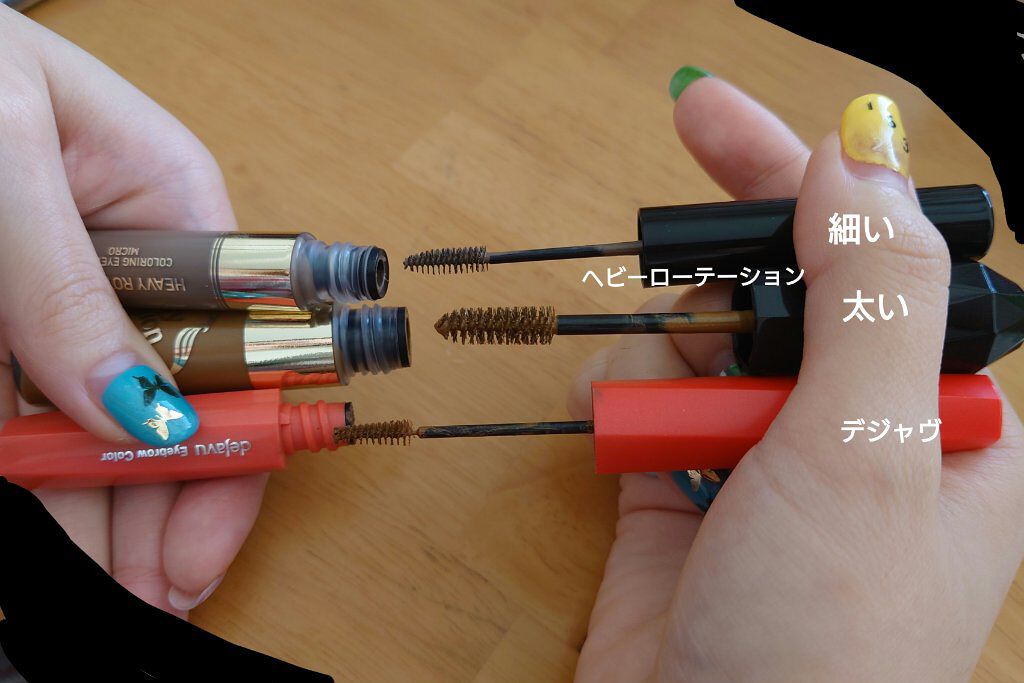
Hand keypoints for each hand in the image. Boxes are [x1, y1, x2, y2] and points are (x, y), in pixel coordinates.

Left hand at [0, 8, 264, 614]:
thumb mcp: (9, 157)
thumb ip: (68, 285)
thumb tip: (140, 410)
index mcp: (174, 214)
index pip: (236, 347)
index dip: (233, 444)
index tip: (203, 536)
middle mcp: (128, 271)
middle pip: (168, 404)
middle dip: (162, 503)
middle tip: (149, 592)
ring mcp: (55, 308)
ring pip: (91, 425)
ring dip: (98, 513)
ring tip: (103, 595)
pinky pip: (17, 420)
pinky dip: (31, 481)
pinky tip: (44, 543)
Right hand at [570, 70, 1023, 680]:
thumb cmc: (821, 639)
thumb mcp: (867, 448)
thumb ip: (870, 294)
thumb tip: (855, 158)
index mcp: (934, 421)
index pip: (874, 266)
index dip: (800, 186)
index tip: (713, 121)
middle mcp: (850, 439)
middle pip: (778, 299)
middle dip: (721, 273)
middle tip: (676, 227)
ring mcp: (759, 469)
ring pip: (700, 348)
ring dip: (669, 351)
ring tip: (661, 395)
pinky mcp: (677, 499)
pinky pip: (647, 409)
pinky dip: (625, 400)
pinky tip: (614, 418)